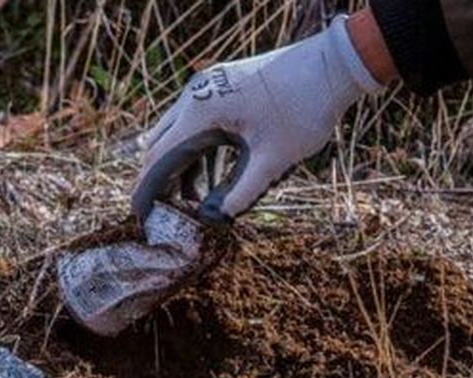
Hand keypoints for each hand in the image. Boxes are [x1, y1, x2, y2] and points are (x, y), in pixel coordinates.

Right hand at [132, 15, 382, 224]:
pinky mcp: (222, 86)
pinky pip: (196, 121)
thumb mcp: (274, 160)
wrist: (331, 65)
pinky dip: (197, 150)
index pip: (160, 156)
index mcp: (202, 111)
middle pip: (161, 143)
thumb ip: (243, 192)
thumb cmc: (303, 108)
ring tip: (192, 201)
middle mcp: (197, 95)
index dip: (148, 189)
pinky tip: (211, 177)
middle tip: (165, 212)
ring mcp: (208, 87)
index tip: (141, 216)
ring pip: (178, 132)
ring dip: (181, 166)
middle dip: (160, 179)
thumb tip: (218, 216)